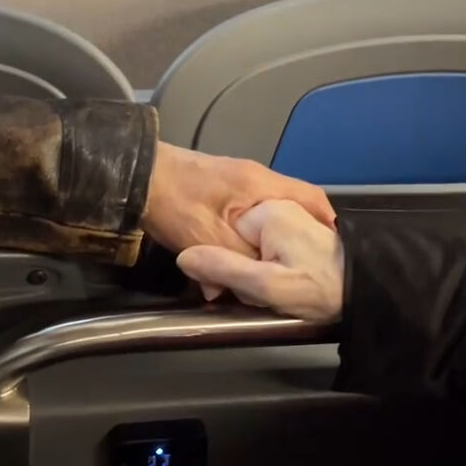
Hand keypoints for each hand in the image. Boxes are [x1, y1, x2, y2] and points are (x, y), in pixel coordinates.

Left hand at [142, 143, 334, 259]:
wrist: (133, 176)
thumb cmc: (172, 200)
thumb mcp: (207, 237)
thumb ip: (232, 262)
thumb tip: (239, 289)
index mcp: (260, 184)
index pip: (311, 198)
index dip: (325, 223)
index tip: (332, 248)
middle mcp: (254, 178)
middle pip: (289, 209)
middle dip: (291, 239)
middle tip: (298, 266)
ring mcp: (235, 182)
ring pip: (262, 217)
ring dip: (261, 243)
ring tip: (265, 269)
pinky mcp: (218, 189)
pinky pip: (241, 217)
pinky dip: (241, 238)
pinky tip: (232, 259)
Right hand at [177, 200, 343, 322]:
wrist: (365, 293)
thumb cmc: (320, 289)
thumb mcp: (266, 285)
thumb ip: (224, 269)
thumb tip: (185, 258)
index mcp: (267, 212)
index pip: (221, 237)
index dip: (224, 268)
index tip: (239, 290)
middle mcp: (279, 206)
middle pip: (236, 243)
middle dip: (244, 273)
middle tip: (266, 294)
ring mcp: (292, 218)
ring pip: (253, 251)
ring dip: (258, 275)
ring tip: (279, 292)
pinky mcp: (301, 232)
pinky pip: (270, 251)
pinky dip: (272, 270)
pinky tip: (287, 285)